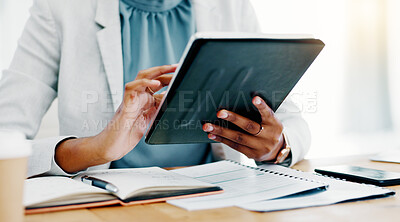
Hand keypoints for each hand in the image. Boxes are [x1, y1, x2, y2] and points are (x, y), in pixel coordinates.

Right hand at [55, 65, 175, 172]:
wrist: (111, 147)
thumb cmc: (126, 135)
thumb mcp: (150, 121)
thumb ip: (158, 110)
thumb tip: (172, 100)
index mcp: (145, 100)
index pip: (159, 83)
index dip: (170, 78)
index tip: (182, 73)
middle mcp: (138, 96)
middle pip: (152, 76)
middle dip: (166, 70)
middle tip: (178, 66)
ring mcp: (131, 98)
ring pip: (142, 77)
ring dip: (157, 71)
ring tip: (170, 68)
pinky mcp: (125, 103)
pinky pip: (132, 88)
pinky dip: (144, 83)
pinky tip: (156, 83)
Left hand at [203, 96, 284, 161]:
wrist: (276, 151)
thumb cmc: (270, 130)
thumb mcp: (271, 121)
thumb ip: (261, 113)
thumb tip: (240, 101)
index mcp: (275, 125)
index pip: (268, 114)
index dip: (262, 106)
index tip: (255, 98)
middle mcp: (268, 136)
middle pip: (249, 126)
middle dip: (233, 119)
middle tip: (220, 112)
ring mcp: (260, 147)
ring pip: (238, 138)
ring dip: (221, 131)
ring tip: (208, 126)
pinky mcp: (251, 154)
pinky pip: (234, 146)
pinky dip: (222, 139)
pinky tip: (212, 134)